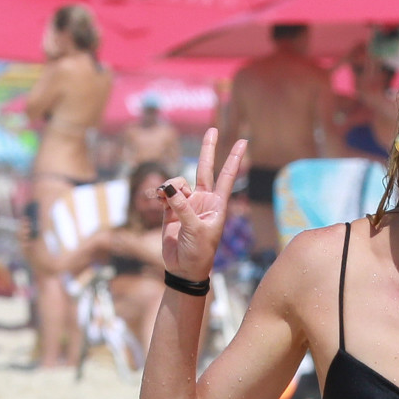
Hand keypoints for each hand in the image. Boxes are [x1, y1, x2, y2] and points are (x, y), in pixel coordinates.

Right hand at [154, 130, 246, 278]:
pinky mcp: (171, 211)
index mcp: (217, 205)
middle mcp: (203, 201)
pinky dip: (160, 193)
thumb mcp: (194, 229)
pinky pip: (165, 194)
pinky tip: (155, 197)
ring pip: (178, 183)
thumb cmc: (198, 252)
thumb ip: (181, 207)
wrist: (184, 269)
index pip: (227, 176)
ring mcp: (187, 204)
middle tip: (213, 129)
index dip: (234, 159)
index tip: (243, 142)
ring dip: (171, 186)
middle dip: (208, 150)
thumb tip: (168, 188)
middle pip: (205, 169)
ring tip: (164, 199)